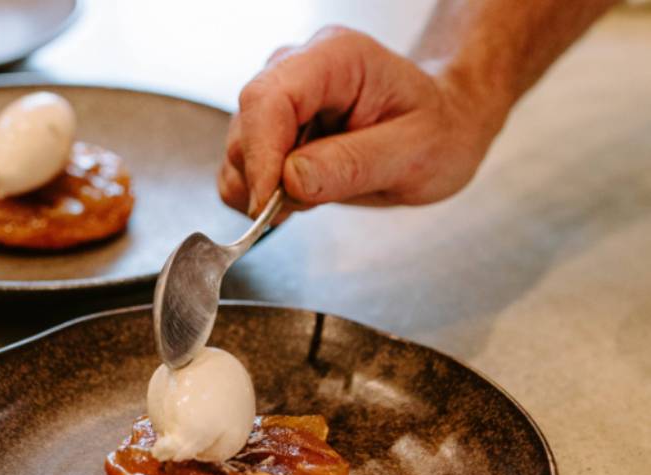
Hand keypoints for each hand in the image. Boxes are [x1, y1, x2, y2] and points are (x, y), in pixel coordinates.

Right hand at [219, 26, 508, 216]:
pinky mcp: (271, 129)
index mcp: (337, 58)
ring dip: (261, 189)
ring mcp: (280, 98)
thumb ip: (352, 166)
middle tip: (301, 210)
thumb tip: (290, 181)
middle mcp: (298, 68)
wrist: (443, 126)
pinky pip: (241, 166)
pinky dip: (259, 194)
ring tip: (317, 195)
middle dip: (261, 179)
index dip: (260, 154)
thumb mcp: (415, 154)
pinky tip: (299, 196)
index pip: (269, 99)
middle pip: (245, 125)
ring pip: (237, 149)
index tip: (268, 204)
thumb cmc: (438, 131)